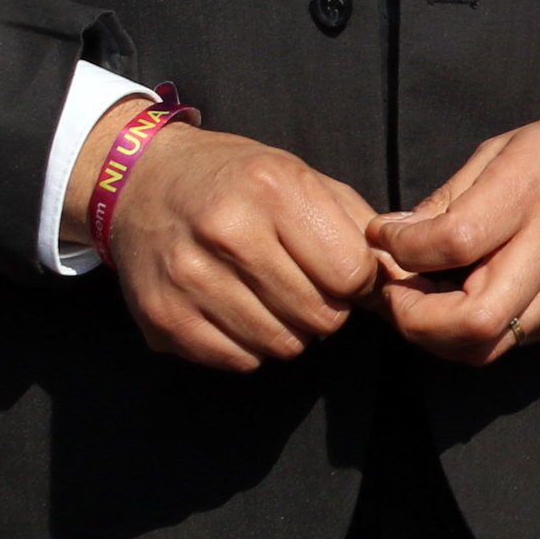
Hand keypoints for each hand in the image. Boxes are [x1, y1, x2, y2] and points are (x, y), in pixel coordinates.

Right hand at [86, 105, 379, 371]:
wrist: (141, 182)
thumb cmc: (236, 180)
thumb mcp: (301, 176)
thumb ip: (356, 226)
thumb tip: (398, 280)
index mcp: (273, 189)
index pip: (351, 274)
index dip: (357, 279)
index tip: (341, 269)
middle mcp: (227, 232)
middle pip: (320, 317)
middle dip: (326, 308)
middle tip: (305, 284)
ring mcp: (188, 279)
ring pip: (282, 347)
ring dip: (289, 330)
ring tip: (269, 295)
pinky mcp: (163, 319)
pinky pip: (239, 361)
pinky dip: (249, 345)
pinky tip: (236, 309)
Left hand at [371, 100, 539, 365]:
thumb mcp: (513, 145)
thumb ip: (454, 195)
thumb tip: (399, 235)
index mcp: (532, 192)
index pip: (452, 243)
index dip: (400, 249)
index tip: (383, 236)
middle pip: (472, 322)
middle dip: (414, 320)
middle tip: (394, 294)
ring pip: (490, 346)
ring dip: (441, 334)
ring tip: (423, 303)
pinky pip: (517, 338)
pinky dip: (479, 331)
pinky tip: (466, 302)